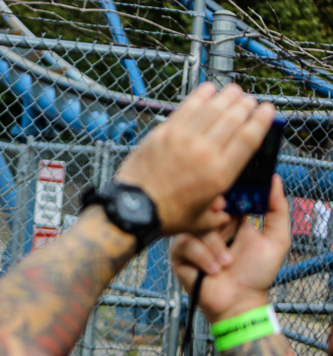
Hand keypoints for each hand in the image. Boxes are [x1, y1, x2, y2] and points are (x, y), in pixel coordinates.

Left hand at [116, 82, 275, 234]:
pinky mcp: (164, 132)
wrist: (132, 208)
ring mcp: (183, 139)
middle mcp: (205, 152)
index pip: (249, 138)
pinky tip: (207, 90)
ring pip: (212, 108)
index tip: (267, 110)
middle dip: (245, 105)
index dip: (261, 120)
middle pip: (233, 118)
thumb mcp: (201, 221)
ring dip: (226, 97)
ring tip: (233, 91)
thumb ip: (218, 213)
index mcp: (220, 174)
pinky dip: (200, 96)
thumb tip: (224, 208)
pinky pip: (187, 107)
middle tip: (248, 100)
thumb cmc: (165, 216)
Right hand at [170, 176, 289, 322]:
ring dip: (215, 248)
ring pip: (196, 227)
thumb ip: (278, 209)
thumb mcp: (276, 239)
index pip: (224, 194)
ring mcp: (193, 237)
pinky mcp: (178, 252)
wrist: (238, 301)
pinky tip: (212, 270)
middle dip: (216, 218)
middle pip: (206, 207)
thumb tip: (274, 180)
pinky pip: (185, 244)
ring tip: (226, 264)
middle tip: (226, 225)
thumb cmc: (256, 274)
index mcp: (230, 217)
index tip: (229, 201)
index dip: (225, 193)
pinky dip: (202, 257)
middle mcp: (209, 224)